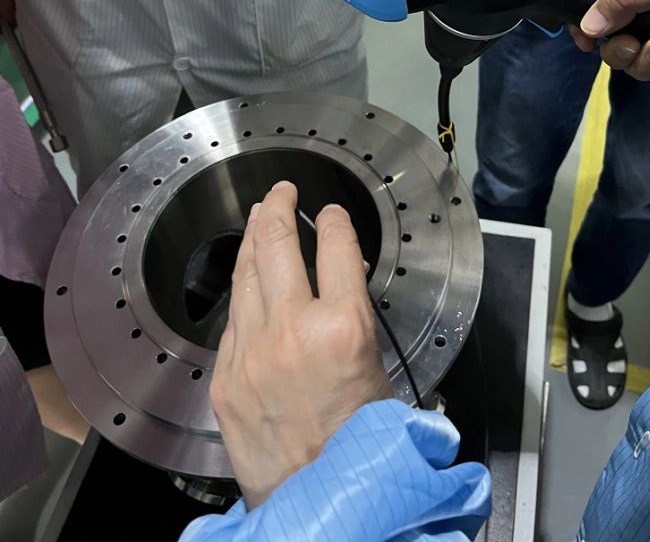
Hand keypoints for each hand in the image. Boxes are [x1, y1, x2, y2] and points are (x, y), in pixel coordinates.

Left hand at [210, 181, 391, 508]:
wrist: (321, 503)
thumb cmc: (361, 445)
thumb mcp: (378, 367)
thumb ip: (355, 313)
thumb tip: (344, 277)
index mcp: (343, 329)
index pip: (336, 247)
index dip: (334, 220)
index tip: (330, 213)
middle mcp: (292, 331)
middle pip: (278, 244)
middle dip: (278, 207)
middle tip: (280, 192)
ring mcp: (251, 352)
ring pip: (247, 272)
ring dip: (254, 237)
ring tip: (260, 217)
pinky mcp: (226, 375)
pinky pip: (232, 316)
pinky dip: (244, 288)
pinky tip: (248, 276)